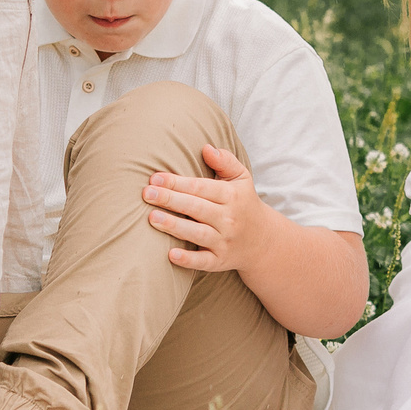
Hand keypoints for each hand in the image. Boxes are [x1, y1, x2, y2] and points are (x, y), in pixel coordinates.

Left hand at [143, 144, 276, 272]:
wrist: (263, 240)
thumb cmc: (243, 203)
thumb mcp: (242, 178)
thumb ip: (225, 161)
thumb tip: (206, 147)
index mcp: (231, 196)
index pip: (200, 187)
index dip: (177, 182)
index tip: (155, 178)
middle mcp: (228, 219)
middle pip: (196, 207)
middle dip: (170, 200)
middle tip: (147, 194)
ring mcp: (224, 241)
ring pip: (197, 233)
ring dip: (174, 226)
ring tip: (152, 218)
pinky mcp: (220, 261)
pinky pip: (203, 261)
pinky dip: (188, 259)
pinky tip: (171, 254)